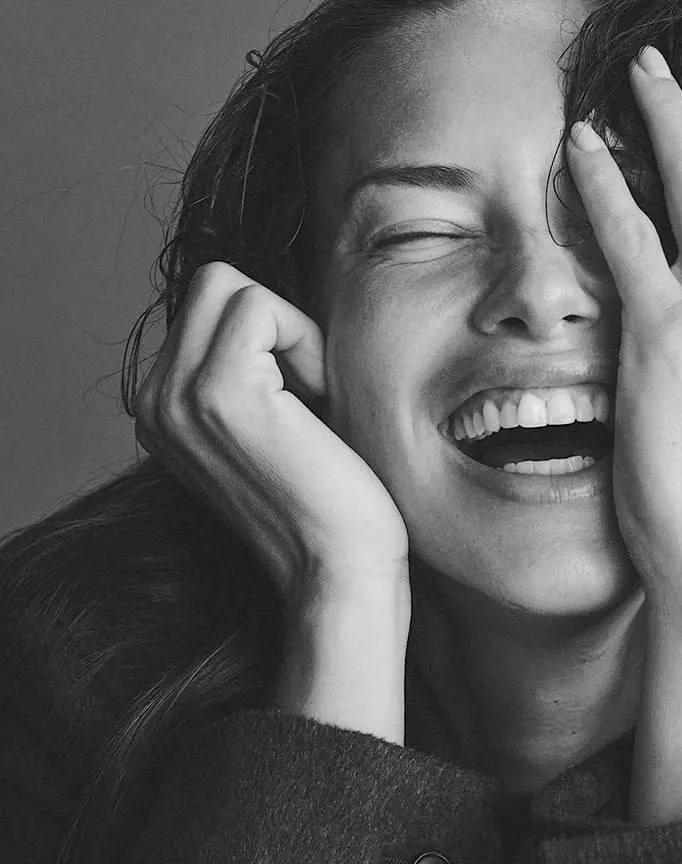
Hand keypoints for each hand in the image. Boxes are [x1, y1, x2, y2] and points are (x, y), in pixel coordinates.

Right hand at [134, 262, 409, 609]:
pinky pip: (258, 305)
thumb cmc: (330, 506)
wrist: (340, 572)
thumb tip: (268, 303)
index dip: (273, 340)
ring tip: (311, 408)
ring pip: (229, 284)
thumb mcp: (273, 426)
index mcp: (162, 412)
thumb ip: (251, 372)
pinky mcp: (216, 391)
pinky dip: (304, 342)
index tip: (302, 410)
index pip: (208, 310)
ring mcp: (176, 397)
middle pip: (212, 285)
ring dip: (290, 333)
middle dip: (276, 324)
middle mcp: (153, 403)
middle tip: (310, 398)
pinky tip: (317, 409)